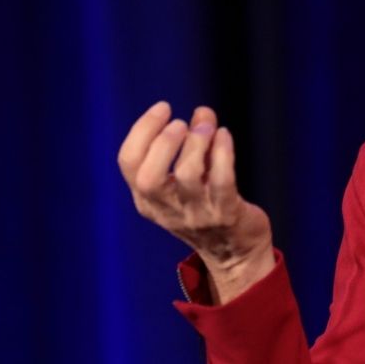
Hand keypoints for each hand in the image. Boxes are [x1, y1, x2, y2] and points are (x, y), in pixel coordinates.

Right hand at [118, 101, 274, 303]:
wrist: (236, 254)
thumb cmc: (207, 207)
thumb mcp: (187, 181)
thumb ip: (192, 145)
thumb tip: (202, 112)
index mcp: (148, 200)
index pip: (128, 163)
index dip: (143, 130)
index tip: (164, 108)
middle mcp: (167, 209)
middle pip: (149, 176)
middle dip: (163, 142)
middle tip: (182, 123)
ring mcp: (197, 214)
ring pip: (188, 175)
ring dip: (198, 142)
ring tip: (208, 127)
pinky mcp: (226, 215)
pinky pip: (222, 181)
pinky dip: (222, 153)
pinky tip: (224, 136)